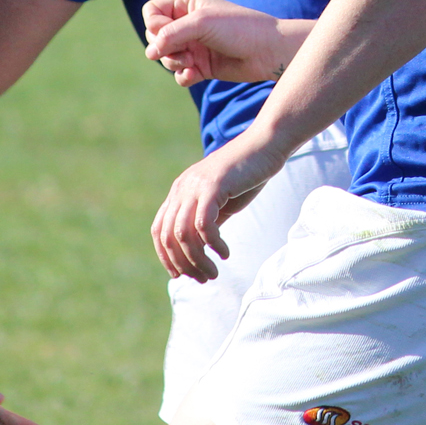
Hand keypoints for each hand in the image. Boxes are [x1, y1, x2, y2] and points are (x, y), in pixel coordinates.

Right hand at [142, 0, 307, 86]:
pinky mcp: (202, 66)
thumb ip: (171, 34)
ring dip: (173, 62)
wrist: (268, 52)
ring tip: (191, 63)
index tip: (166, 33)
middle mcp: (189, 25)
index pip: (152, 12)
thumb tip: (149, 53)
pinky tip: (194, 75)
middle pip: (155, 36)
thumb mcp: (201, 23)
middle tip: (183, 50)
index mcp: (188, 5)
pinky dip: (183, 76)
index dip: (154, 24)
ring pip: (166, 57)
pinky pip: (180, 73)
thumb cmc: (239, 28)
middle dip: (163, 47)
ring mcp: (195, 46)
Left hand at [151, 133, 286, 282]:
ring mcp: (195, 186)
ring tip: (213, 273)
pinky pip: (204, 225)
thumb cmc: (246, 174)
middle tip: (203, 279)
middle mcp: (182, 188)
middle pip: (168, 236)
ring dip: (197, 260)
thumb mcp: (221, 202)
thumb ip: (206, 221)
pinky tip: (225, 253)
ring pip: (183, 234)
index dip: (167, 257)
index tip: (182, 275)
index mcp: (180, 191)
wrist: (265, 145)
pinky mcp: (213, 186)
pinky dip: (213, 244)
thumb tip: (199, 251)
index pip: (160, 230)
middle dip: (182, 264)